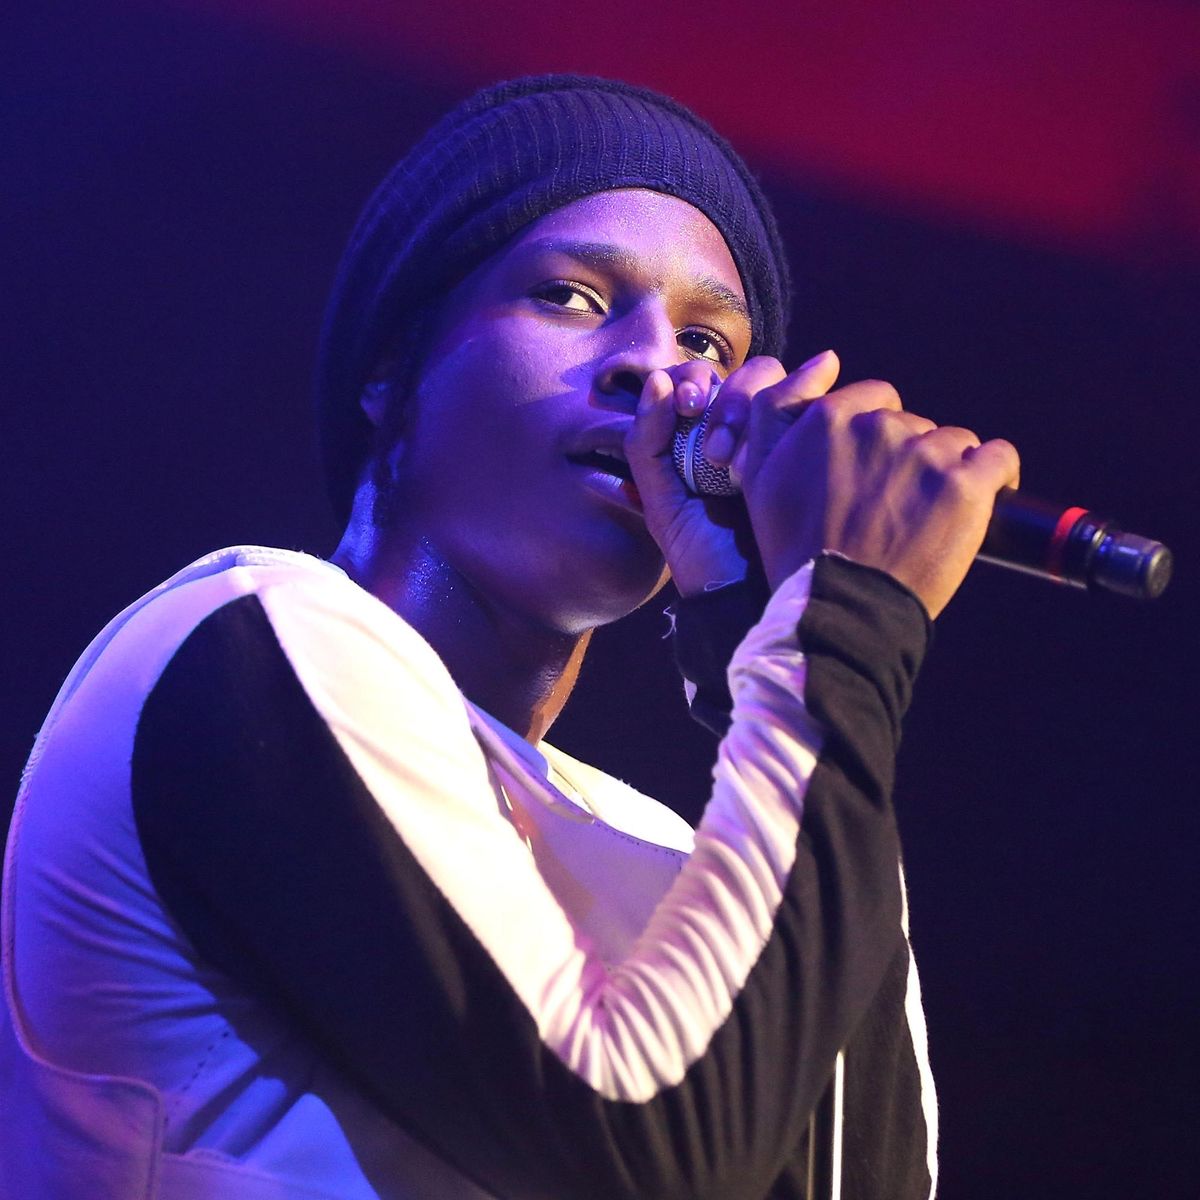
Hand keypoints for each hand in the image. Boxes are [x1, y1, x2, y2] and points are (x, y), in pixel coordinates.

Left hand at [624, 353, 839, 596]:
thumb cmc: (701, 555)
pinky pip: (815, 411)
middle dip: (731, 396)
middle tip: (717, 442)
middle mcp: (747, 432)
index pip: (704, 378)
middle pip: (747, 376)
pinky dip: (800, 412)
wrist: (748, 598)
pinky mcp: (817, 451)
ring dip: (763, 405)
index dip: (695, 379)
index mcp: (704, 436)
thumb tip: (659, 379)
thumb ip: (646, 443)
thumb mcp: (661, 502)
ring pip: (783, 388)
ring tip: (744, 455)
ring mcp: (785, 439)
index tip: (688, 404)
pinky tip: (784, 443)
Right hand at [736, 363, 1020, 617]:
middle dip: (907, 457)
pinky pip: (999, 458)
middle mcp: (879, 427)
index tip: (868, 477)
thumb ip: (776, 410)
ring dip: (946, 471)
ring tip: (927, 516)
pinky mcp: (967, 485)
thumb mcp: (760, 476)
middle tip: (890, 507)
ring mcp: (926, 454)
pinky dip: (996, 477)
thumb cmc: (796, 548)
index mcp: (829, 419)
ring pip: (953, 441)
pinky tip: (981, 502)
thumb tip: (825, 360)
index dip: (873, 440)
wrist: (840, 608)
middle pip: (913, 424)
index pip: (873, 402)